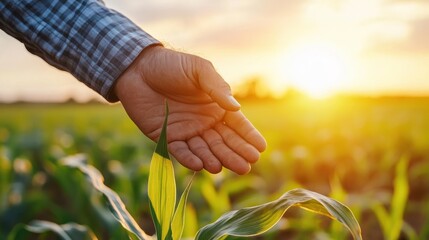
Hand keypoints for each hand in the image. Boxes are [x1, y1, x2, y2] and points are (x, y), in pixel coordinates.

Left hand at [114, 45, 265, 174]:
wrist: (137, 68)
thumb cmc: (172, 65)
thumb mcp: (199, 70)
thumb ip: (217, 88)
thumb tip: (236, 108)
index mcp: (215, 106)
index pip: (237, 124)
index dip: (248, 136)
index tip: (261, 148)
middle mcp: (204, 122)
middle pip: (224, 141)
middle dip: (236, 153)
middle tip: (247, 165)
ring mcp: (186, 131)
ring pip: (205, 149)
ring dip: (215, 159)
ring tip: (224, 168)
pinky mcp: (166, 137)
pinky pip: (180, 151)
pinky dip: (190, 158)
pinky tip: (201, 165)